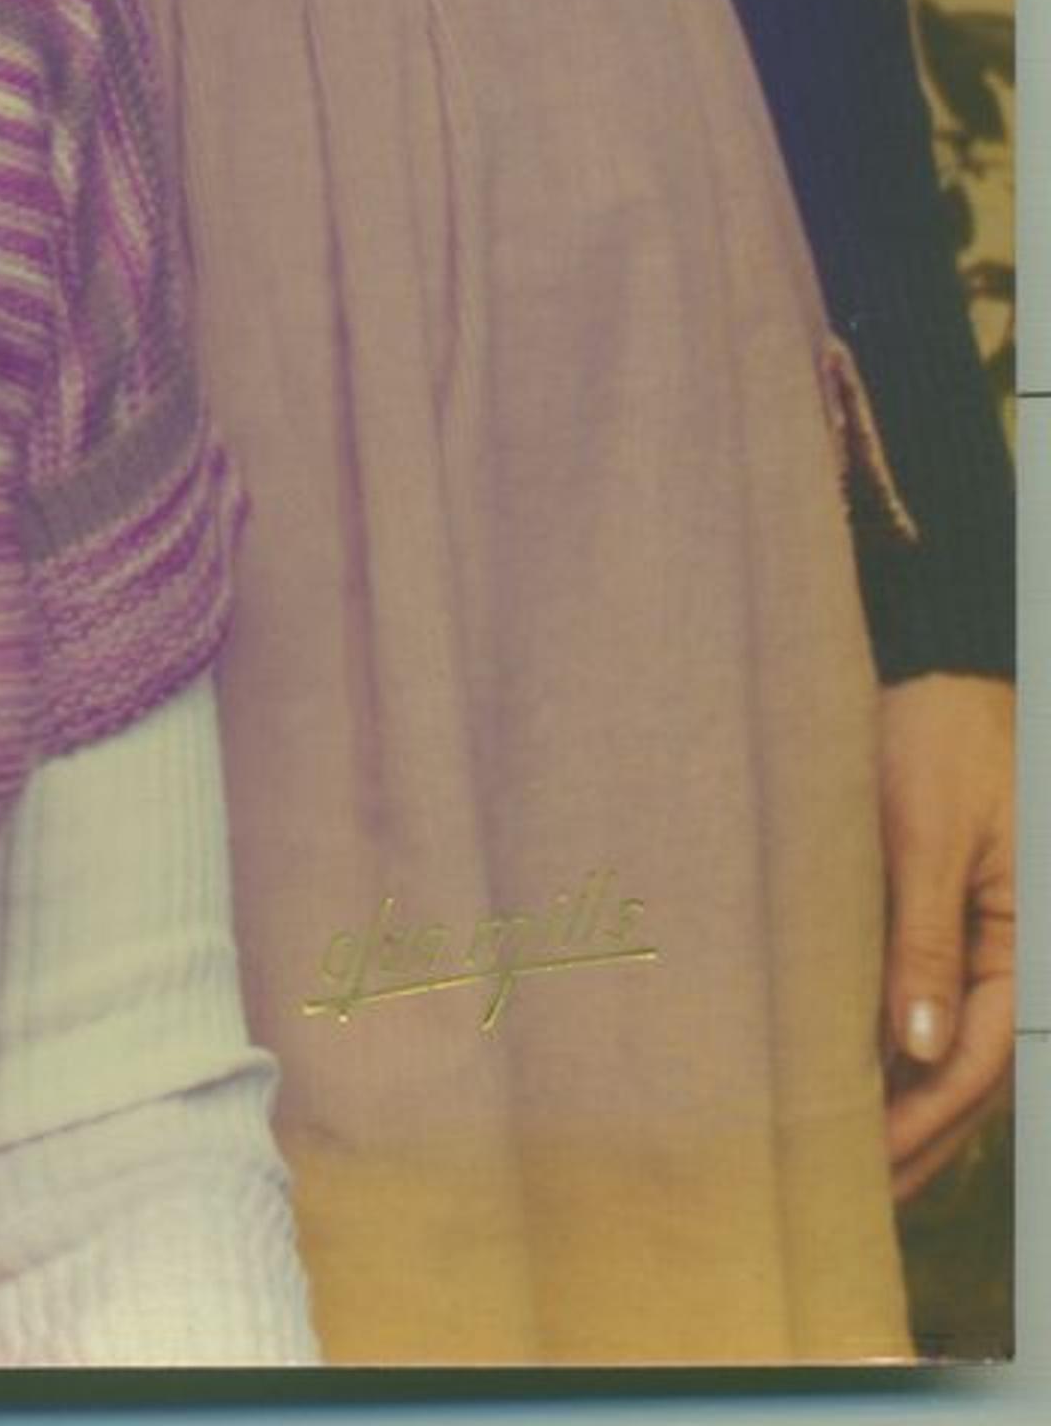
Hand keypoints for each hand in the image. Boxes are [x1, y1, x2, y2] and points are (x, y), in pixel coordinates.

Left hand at [876, 669, 1012, 1194]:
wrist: (948, 672)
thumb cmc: (940, 737)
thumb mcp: (925, 833)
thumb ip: (923, 939)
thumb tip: (915, 1048)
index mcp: (1024, 949)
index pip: (970, 1064)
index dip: (916, 1122)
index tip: (860, 1166)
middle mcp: (1017, 961)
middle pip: (968, 1079)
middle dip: (914, 1142)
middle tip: (849, 1200)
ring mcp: (995, 950)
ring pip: (958, 1058)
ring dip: (914, 1115)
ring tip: (853, 1170)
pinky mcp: (964, 930)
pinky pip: (943, 1014)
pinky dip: (910, 1063)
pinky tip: (869, 1089)